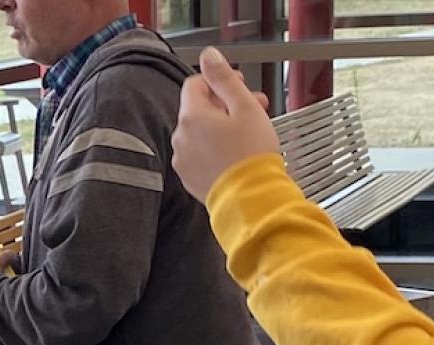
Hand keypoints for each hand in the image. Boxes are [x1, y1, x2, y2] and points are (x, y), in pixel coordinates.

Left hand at [171, 47, 282, 201]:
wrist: (250, 200)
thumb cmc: (251, 156)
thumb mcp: (244, 107)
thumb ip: (224, 78)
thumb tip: (209, 56)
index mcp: (191, 117)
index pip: (194, 84)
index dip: (217, 80)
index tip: (237, 83)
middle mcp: (180, 138)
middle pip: (198, 110)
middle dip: (225, 104)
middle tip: (252, 107)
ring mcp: (183, 160)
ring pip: (200, 133)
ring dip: (222, 126)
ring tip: (249, 132)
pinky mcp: (190, 178)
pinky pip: (201, 155)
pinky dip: (216, 148)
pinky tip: (237, 153)